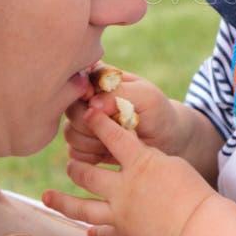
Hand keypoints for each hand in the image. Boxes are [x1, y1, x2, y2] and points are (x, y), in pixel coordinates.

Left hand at [45, 107, 218, 235]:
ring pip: (82, 208)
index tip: (86, 114)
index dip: (99, 123)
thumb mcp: (171, 164)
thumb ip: (148, 159)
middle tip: (70, 163)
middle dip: (76, 166)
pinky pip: (102, 233)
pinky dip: (95, 231)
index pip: (113, 137)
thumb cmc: (193, 190)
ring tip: (49, 196)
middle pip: (88, 174)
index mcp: (140, 163)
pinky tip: (89, 231)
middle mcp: (123, 187)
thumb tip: (135, 159)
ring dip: (64, 201)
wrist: (198, 223)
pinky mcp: (124, 234)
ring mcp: (120, 213)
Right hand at [64, 63, 179, 164]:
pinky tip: (110, 152)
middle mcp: (88, 100)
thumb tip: (92, 102)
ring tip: (118, 138)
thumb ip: (120, 92)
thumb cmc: (157, 112)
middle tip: (117, 125)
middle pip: (70, 109)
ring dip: (94, 140)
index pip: (77, 81)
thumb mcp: (146, 95)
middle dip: (92, 121)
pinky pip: (75, 153)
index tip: (102, 106)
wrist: (166, 140)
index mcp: (101, 79)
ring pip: (70, 133)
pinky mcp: (84, 147)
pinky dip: (92, 156)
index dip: (85, 95)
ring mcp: (84, 124)